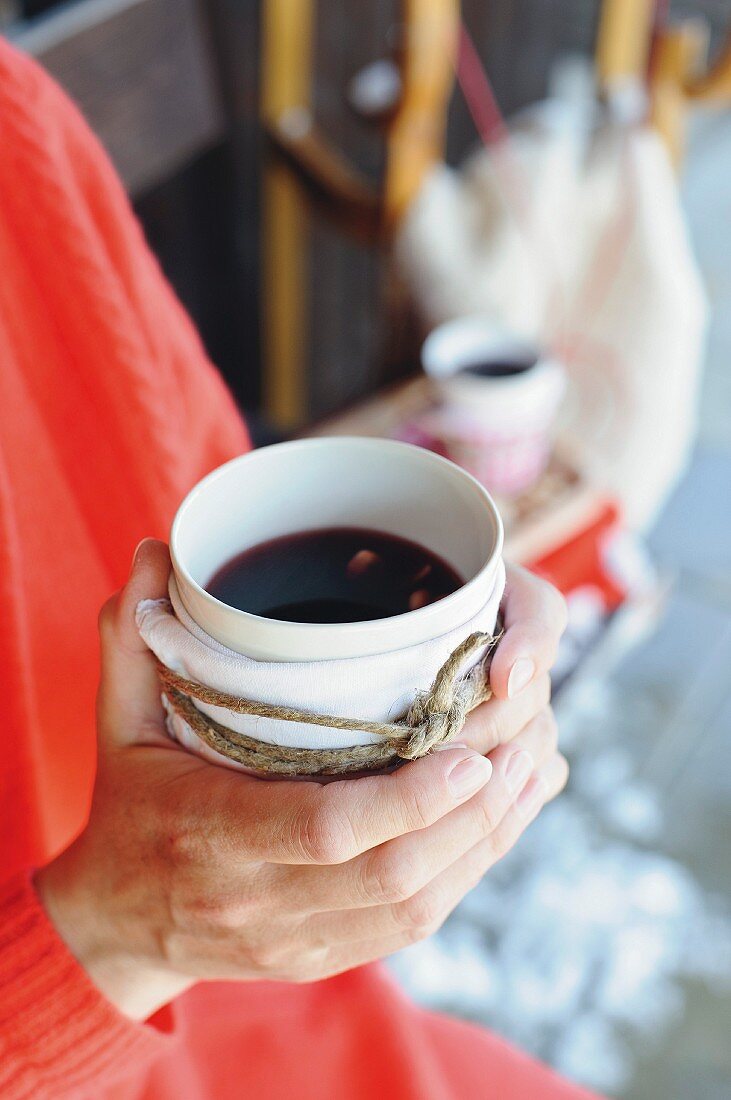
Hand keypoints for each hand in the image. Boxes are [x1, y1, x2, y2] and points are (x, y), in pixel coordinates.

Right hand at [36, 543, 567, 1021]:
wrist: (113, 924)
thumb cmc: (128, 804)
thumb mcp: (116, 719)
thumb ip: (134, 636)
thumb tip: (159, 551)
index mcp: (208, 834)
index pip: (323, 829)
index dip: (406, 798)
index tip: (468, 751)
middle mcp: (258, 900)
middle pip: (391, 876)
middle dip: (471, 816)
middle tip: (522, 748)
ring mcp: (297, 941)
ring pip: (416, 909)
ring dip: (485, 843)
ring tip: (530, 773)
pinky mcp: (324, 959)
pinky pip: (412, 928)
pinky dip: (469, 874)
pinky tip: (504, 821)